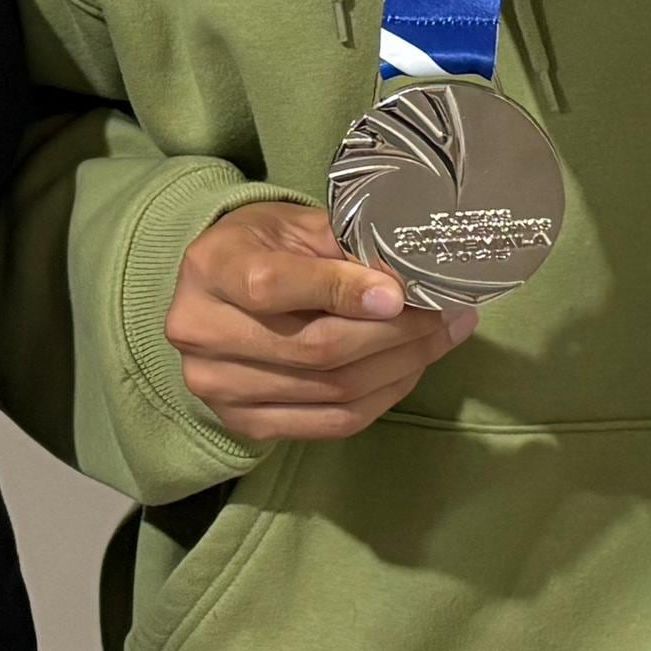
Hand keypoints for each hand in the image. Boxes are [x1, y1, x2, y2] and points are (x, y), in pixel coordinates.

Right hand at [167, 201, 475, 441]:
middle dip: (395, 334)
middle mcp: (203, 332)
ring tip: (442, 337)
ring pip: (332, 390)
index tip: (400, 293)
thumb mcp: (295, 227)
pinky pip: (332, 422)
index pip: (272, 286)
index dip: (342, 292)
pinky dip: (382, 397)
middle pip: (315, 348)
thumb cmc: (262, 247)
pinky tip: (410, 369)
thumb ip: (344, 251)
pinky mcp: (245, 424)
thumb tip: (408, 283)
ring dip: (401, 367)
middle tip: (447, 314)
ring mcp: (220, 387)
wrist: (214, 292)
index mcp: (212, 268)